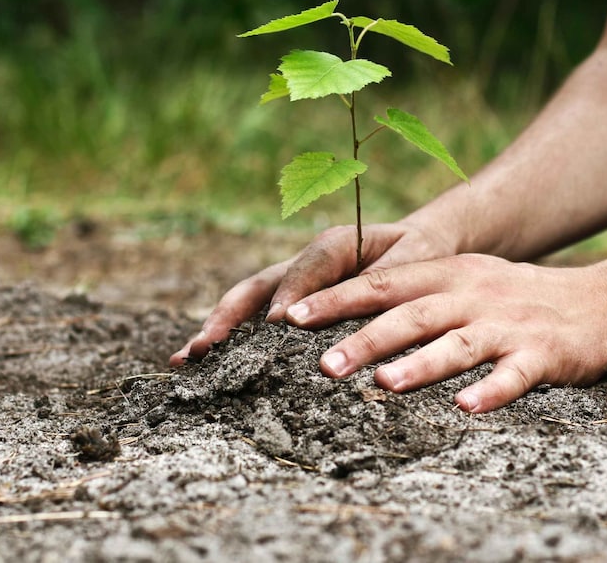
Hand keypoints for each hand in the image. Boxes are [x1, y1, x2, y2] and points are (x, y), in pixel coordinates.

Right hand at [170, 222, 455, 365]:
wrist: (421, 246)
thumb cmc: (421, 254)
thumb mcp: (415, 260)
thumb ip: (386, 278)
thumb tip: (355, 306)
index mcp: (335, 244)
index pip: (306, 269)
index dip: (290, 295)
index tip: (276, 325)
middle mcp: (304, 262)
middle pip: (257, 287)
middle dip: (228, 317)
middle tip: (203, 347)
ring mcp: (292, 283)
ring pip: (247, 303)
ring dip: (217, 329)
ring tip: (185, 359)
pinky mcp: (291, 302)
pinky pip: (255, 318)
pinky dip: (229, 339)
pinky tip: (202, 363)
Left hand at [282, 254, 606, 411]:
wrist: (601, 303)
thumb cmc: (515, 298)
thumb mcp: (464, 281)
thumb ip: (413, 293)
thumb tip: (343, 312)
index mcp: (449, 274)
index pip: (383, 283)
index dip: (337, 299)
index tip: (292, 316)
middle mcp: (473, 295)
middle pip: (412, 315)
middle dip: (365, 338)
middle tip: (323, 364)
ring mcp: (508, 325)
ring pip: (458, 344)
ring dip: (420, 364)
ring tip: (384, 385)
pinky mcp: (543, 354)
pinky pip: (513, 375)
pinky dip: (490, 391)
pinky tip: (466, 408)